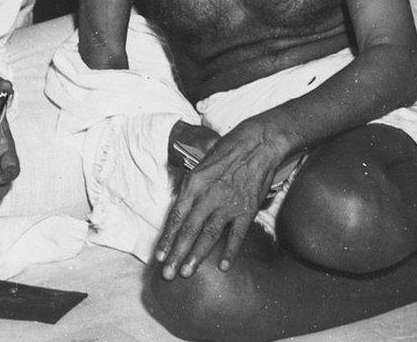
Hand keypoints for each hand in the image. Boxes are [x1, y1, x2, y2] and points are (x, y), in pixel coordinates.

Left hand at [156, 120, 285, 279]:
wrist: (257, 144)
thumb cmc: (227, 152)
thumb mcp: (201, 165)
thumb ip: (191, 189)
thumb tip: (181, 210)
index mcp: (194, 184)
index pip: (176, 216)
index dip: (167, 238)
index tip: (158, 256)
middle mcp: (208, 196)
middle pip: (188, 230)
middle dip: (176, 254)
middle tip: (167, 273)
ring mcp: (228, 204)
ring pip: (208, 235)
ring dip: (196, 256)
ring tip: (186, 273)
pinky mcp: (247, 209)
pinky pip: (236, 235)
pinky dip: (230, 251)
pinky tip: (223, 266)